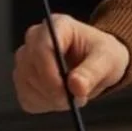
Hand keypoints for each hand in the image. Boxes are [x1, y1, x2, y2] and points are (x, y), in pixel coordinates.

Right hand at [12, 13, 129, 112]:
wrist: (100, 64)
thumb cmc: (103, 55)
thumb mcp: (108, 60)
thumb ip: (93, 71)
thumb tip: (76, 85)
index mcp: (57, 26)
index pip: (42, 47)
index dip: (51, 73)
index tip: (66, 92)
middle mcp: (36, 38)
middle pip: (30, 68)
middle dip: (53, 89)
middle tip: (76, 98)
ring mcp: (26, 58)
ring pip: (25, 84)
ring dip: (50, 98)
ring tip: (73, 95)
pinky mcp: (23, 78)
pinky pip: (26, 98)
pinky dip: (44, 104)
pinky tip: (60, 98)